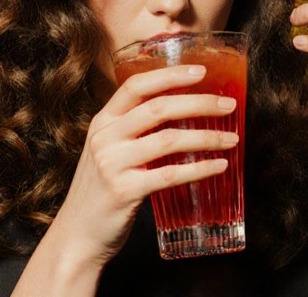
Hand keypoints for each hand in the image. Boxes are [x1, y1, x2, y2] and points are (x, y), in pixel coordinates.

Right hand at [46, 65, 238, 269]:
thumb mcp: (108, 151)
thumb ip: (133, 130)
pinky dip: (200, 168)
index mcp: (102, 122)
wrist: (76, 236)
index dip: (170, 75)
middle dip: (200, 102)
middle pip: (159, 107)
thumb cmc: (100, 192)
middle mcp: (105, 137)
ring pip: (169, 139)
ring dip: (206, 137)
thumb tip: (182, 111)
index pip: (137, 85)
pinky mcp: (124, 191)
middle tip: (229, 105)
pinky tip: (219, 166)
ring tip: (231, 138)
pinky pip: (171, 174)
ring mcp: (112, 164)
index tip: (201, 71)